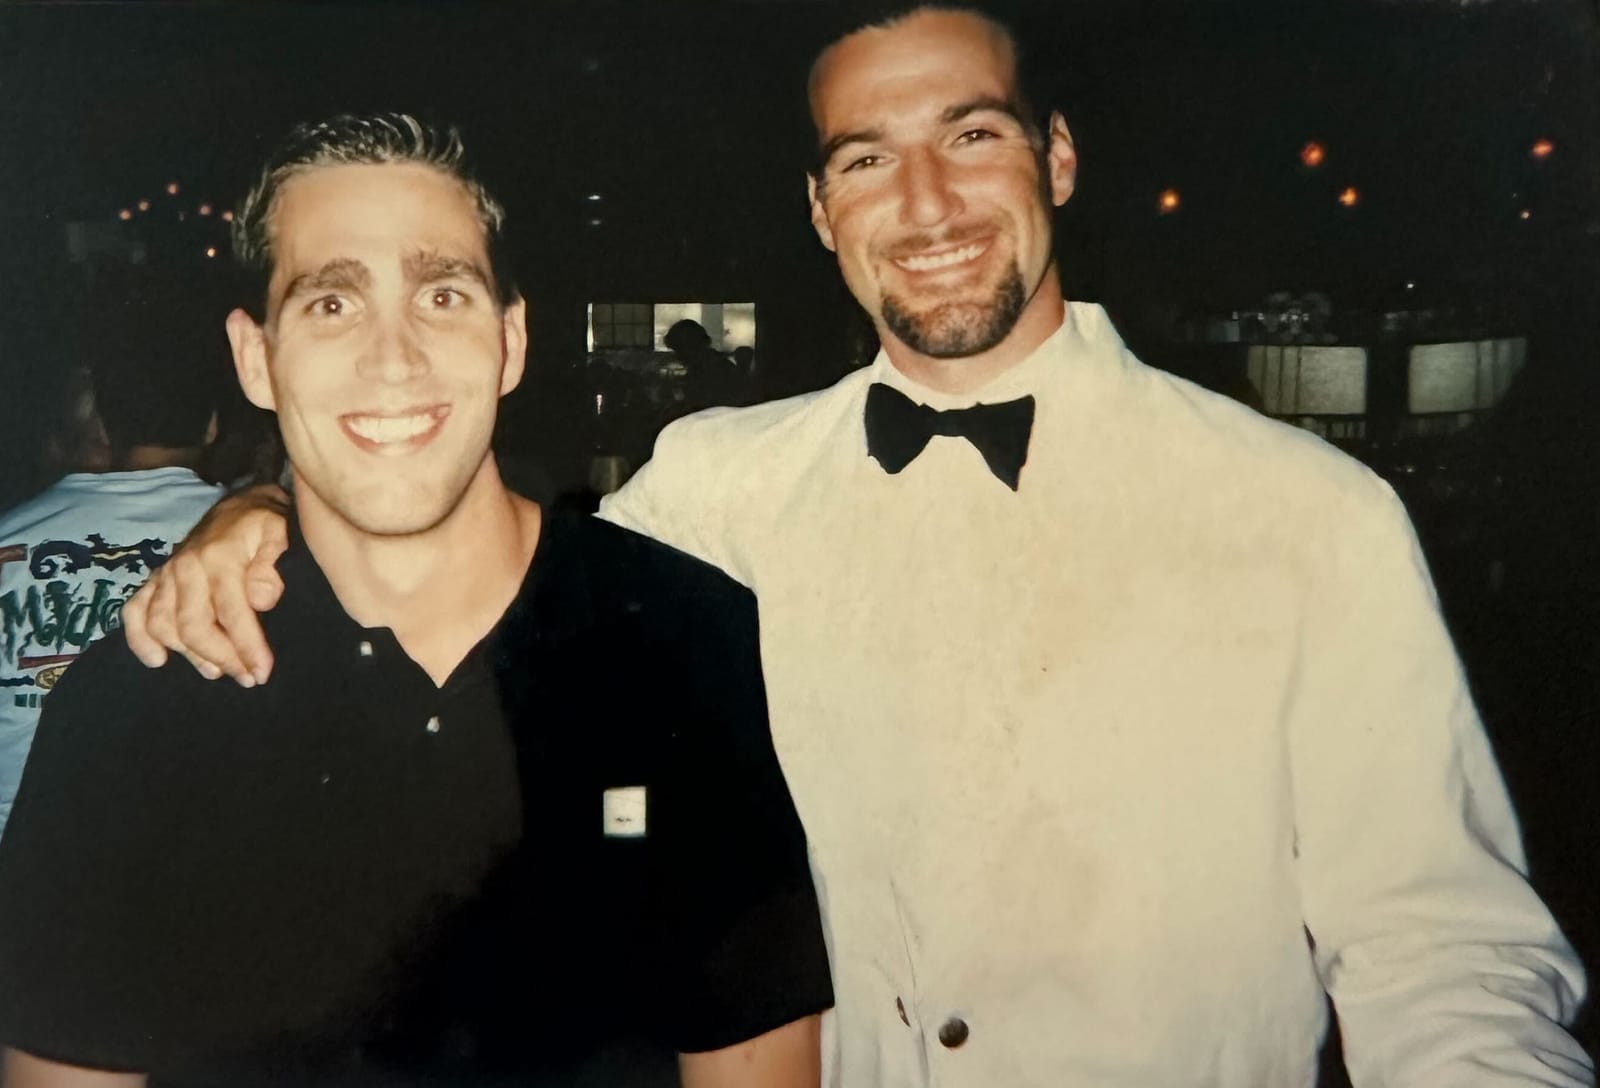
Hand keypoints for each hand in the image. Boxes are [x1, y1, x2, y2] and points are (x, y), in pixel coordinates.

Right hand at [122, 484, 290, 685]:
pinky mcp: (156, 580)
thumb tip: (262, 600)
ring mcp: (167, 574)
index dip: (247, 647)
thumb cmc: (266, 525)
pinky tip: (158, 659)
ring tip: (217, 672)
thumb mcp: (280, 533)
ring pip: (164, 625)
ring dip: (189, 655)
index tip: (262, 672)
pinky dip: (140, 638)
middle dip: (222, 658)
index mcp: (219, 558)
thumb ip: (273, 564)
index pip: (232, 613)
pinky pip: (134, 611)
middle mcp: (186, 567)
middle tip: (248, 677)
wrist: (243, 505)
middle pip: (194, 626)